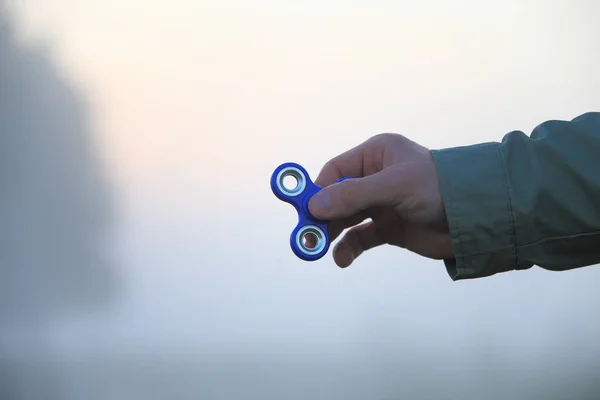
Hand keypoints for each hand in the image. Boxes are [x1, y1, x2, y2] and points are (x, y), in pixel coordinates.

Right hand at [307, 133, 452, 267]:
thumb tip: (314, 206)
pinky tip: (342, 258)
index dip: (317, 190)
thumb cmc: (439, 188)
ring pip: (345, 219)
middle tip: (306, 235)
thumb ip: (353, 196)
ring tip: (318, 248)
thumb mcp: (394, 186)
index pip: (335, 171)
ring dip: (331, 233)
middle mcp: (375, 178)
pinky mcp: (389, 228)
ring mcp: (381, 204)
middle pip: (336, 196)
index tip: (303, 209)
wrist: (476, 219)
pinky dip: (349, 248)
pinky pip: (360, 237)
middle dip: (321, 216)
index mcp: (376, 155)